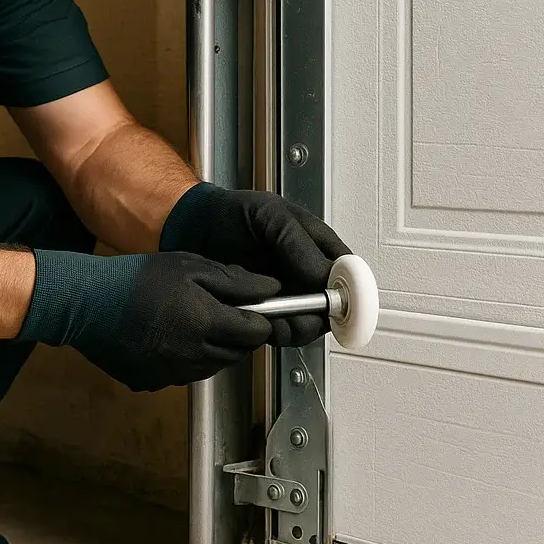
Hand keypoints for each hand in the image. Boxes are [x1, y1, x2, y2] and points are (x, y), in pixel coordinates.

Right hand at [17, 249, 281, 392]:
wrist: (86, 302)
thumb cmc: (136, 278)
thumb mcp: (191, 267)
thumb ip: (236, 280)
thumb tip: (272, 288)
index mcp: (208, 324)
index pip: (257, 334)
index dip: (258, 319)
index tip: (251, 308)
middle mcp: (194, 356)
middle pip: (236, 353)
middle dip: (234, 333)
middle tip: (215, 308)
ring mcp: (171, 374)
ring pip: (210, 366)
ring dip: (210, 347)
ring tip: (187, 319)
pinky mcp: (150, 382)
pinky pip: (181, 375)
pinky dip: (182, 359)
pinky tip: (165, 336)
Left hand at [159, 183, 351, 345]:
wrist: (194, 228)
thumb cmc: (231, 213)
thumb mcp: (269, 214)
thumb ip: (297, 242)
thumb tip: (324, 274)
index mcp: (314, 244)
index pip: (346, 271)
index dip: (349, 290)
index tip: (340, 302)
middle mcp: (304, 271)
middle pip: (331, 304)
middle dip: (320, 316)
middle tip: (303, 316)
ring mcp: (286, 291)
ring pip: (307, 322)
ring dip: (296, 327)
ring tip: (278, 320)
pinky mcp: (265, 308)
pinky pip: (280, 328)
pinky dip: (273, 330)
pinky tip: (262, 322)